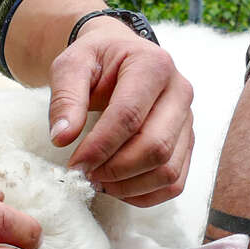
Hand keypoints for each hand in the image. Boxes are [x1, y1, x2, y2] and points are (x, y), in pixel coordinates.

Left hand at [48, 21, 192, 206]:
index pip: (129, 116)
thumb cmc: (96, 60)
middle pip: (155, 147)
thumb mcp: (72, 64)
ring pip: (169, 170)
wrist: (119, 54)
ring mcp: (187, 120)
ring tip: (99, 181)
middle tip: (85, 175)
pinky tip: (118, 187)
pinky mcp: (186, 142)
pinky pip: (175, 182)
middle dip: (116, 170)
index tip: (75, 165)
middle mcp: (180, 92)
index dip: (100, 147)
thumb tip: (62, 138)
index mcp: (153, 65)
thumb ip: (65, 98)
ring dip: (130, 186)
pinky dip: (146, 194)